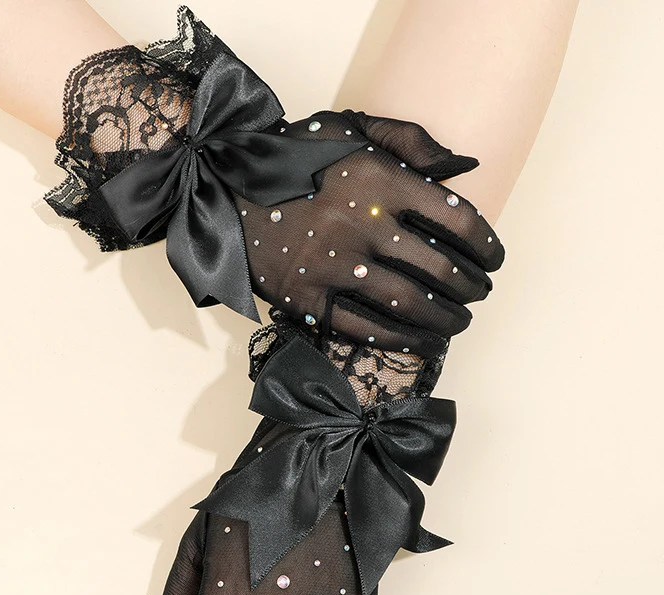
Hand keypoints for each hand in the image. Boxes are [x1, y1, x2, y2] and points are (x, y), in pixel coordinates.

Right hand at [237, 110, 504, 354]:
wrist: (221, 188)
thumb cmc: (291, 159)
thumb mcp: (347, 128)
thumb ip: (410, 140)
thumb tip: (464, 166)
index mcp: (380, 181)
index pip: (458, 220)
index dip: (488, 247)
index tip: (494, 260)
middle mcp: (361, 225)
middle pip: (440, 270)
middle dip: (472, 289)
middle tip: (479, 294)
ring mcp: (332, 267)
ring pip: (410, 306)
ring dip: (447, 320)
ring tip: (460, 322)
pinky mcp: (306, 299)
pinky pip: (365, 328)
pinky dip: (403, 341)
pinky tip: (425, 343)